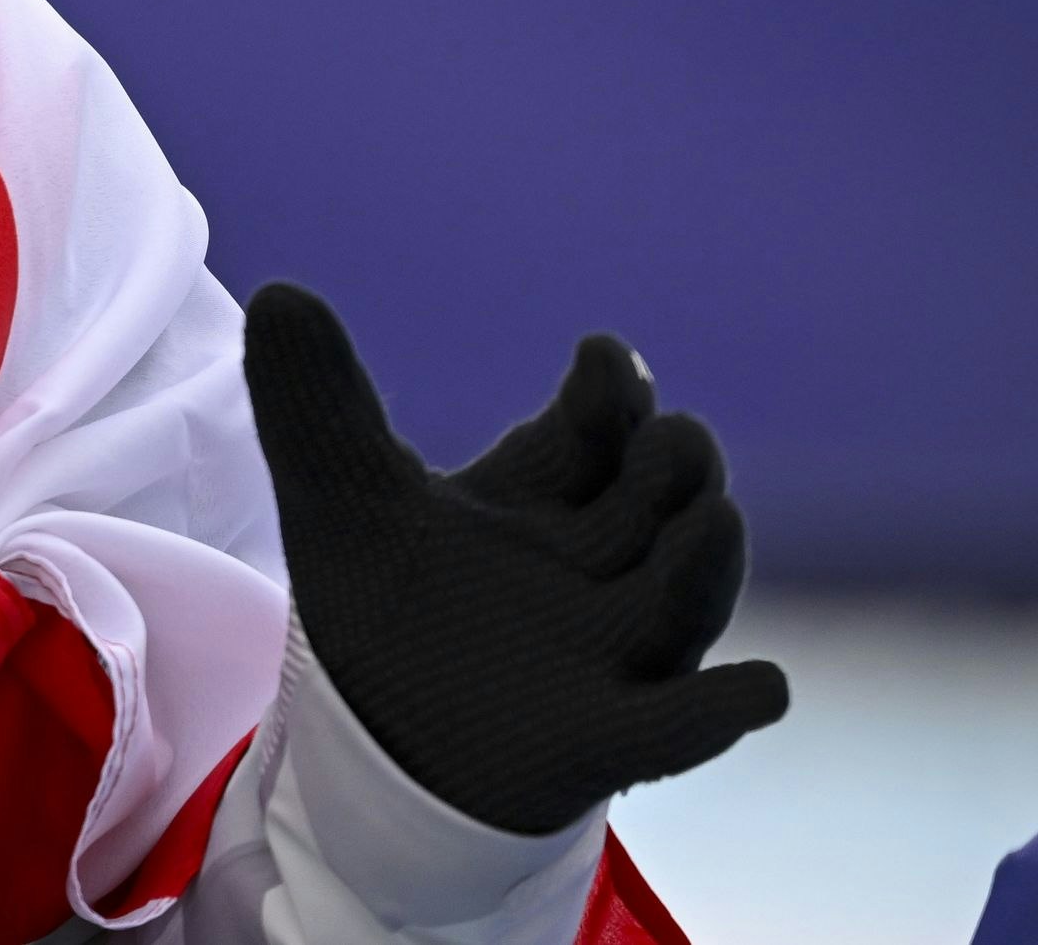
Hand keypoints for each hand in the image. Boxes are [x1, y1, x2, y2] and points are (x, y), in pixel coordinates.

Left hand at [243, 282, 790, 835]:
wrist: (374, 744)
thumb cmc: (383, 611)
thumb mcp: (339, 499)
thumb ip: (314, 405)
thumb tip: (277, 292)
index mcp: (537, 501)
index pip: (591, 432)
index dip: (609, 393)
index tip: (603, 357)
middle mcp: (592, 569)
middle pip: (656, 503)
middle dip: (672, 465)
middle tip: (665, 432)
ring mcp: (610, 656)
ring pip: (681, 601)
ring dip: (705, 562)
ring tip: (718, 516)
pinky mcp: (603, 741)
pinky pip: (683, 727)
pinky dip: (724, 710)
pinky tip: (760, 688)